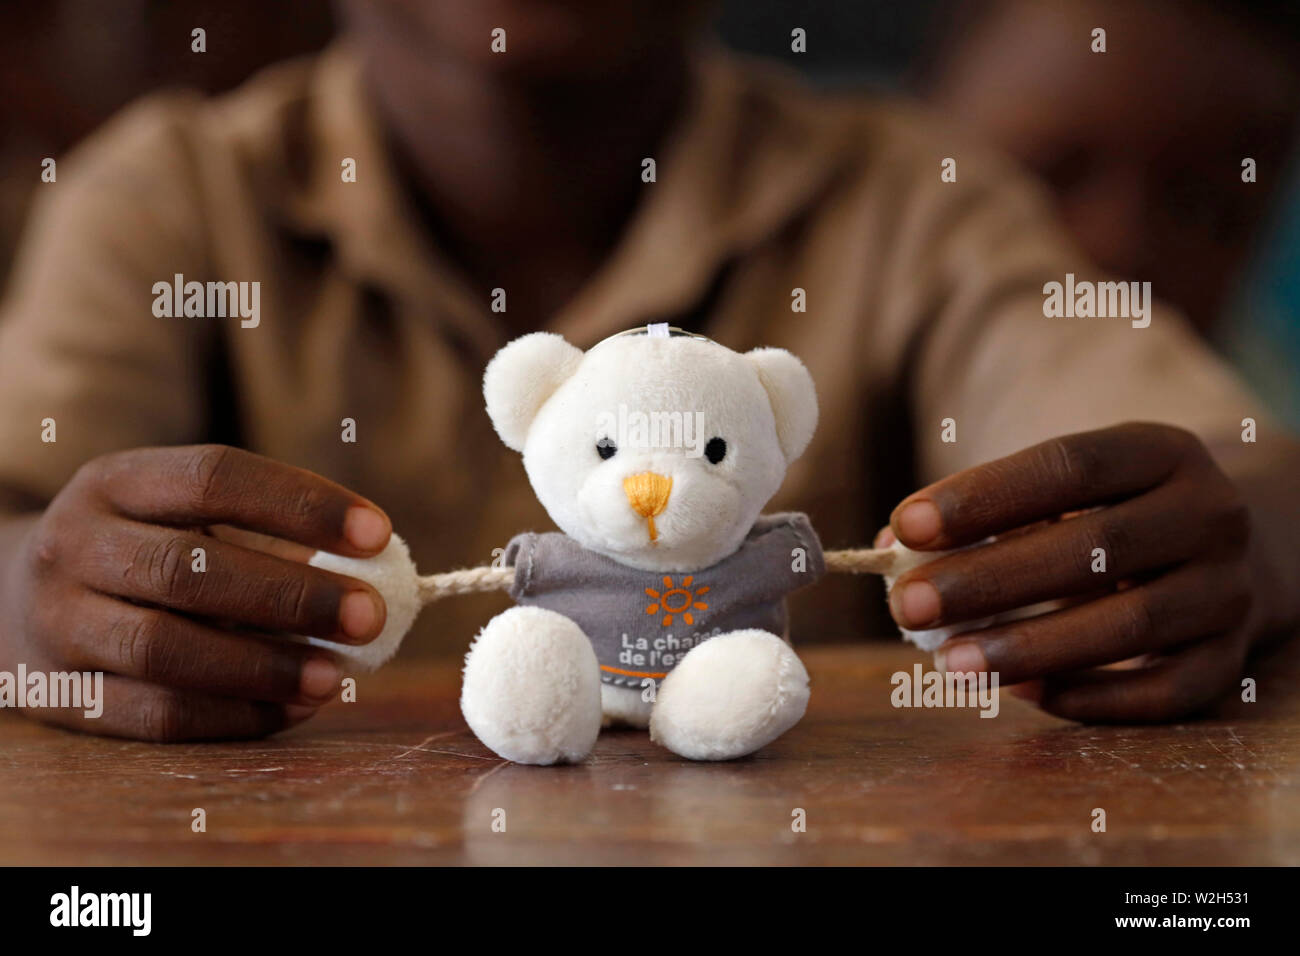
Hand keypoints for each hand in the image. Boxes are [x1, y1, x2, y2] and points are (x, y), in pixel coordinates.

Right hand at [0, 445, 391, 739]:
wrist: (8, 598)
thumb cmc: (141, 550)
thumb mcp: (180, 516)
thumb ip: (262, 537)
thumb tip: (375, 575)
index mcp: (118, 482)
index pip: (215, 477)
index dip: (302, 504)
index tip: (378, 534)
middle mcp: (76, 545)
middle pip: (191, 570)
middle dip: (293, 596)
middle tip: (372, 616)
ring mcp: (60, 621)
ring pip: (165, 650)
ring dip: (264, 667)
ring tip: (336, 676)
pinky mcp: (61, 694)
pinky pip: (152, 715)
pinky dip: (231, 715)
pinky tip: (292, 710)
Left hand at [887, 422, 1256, 721]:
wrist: (1225, 553)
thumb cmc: (1107, 516)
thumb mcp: (1062, 493)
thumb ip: (985, 517)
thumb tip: (894, 550)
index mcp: (1161, 452)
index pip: (1069, 465)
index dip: (984, 496)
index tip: (907, 526)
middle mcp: (1210, 515)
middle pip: (1097, 547)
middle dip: (990, 580)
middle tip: (907, 606)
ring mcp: (1229, 590)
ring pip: (1131, 626)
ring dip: (1030, 647)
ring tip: (949, 664)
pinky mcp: (1232, 658)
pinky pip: (1163, 692)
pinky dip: (1090, 698)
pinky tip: (1022, 693)